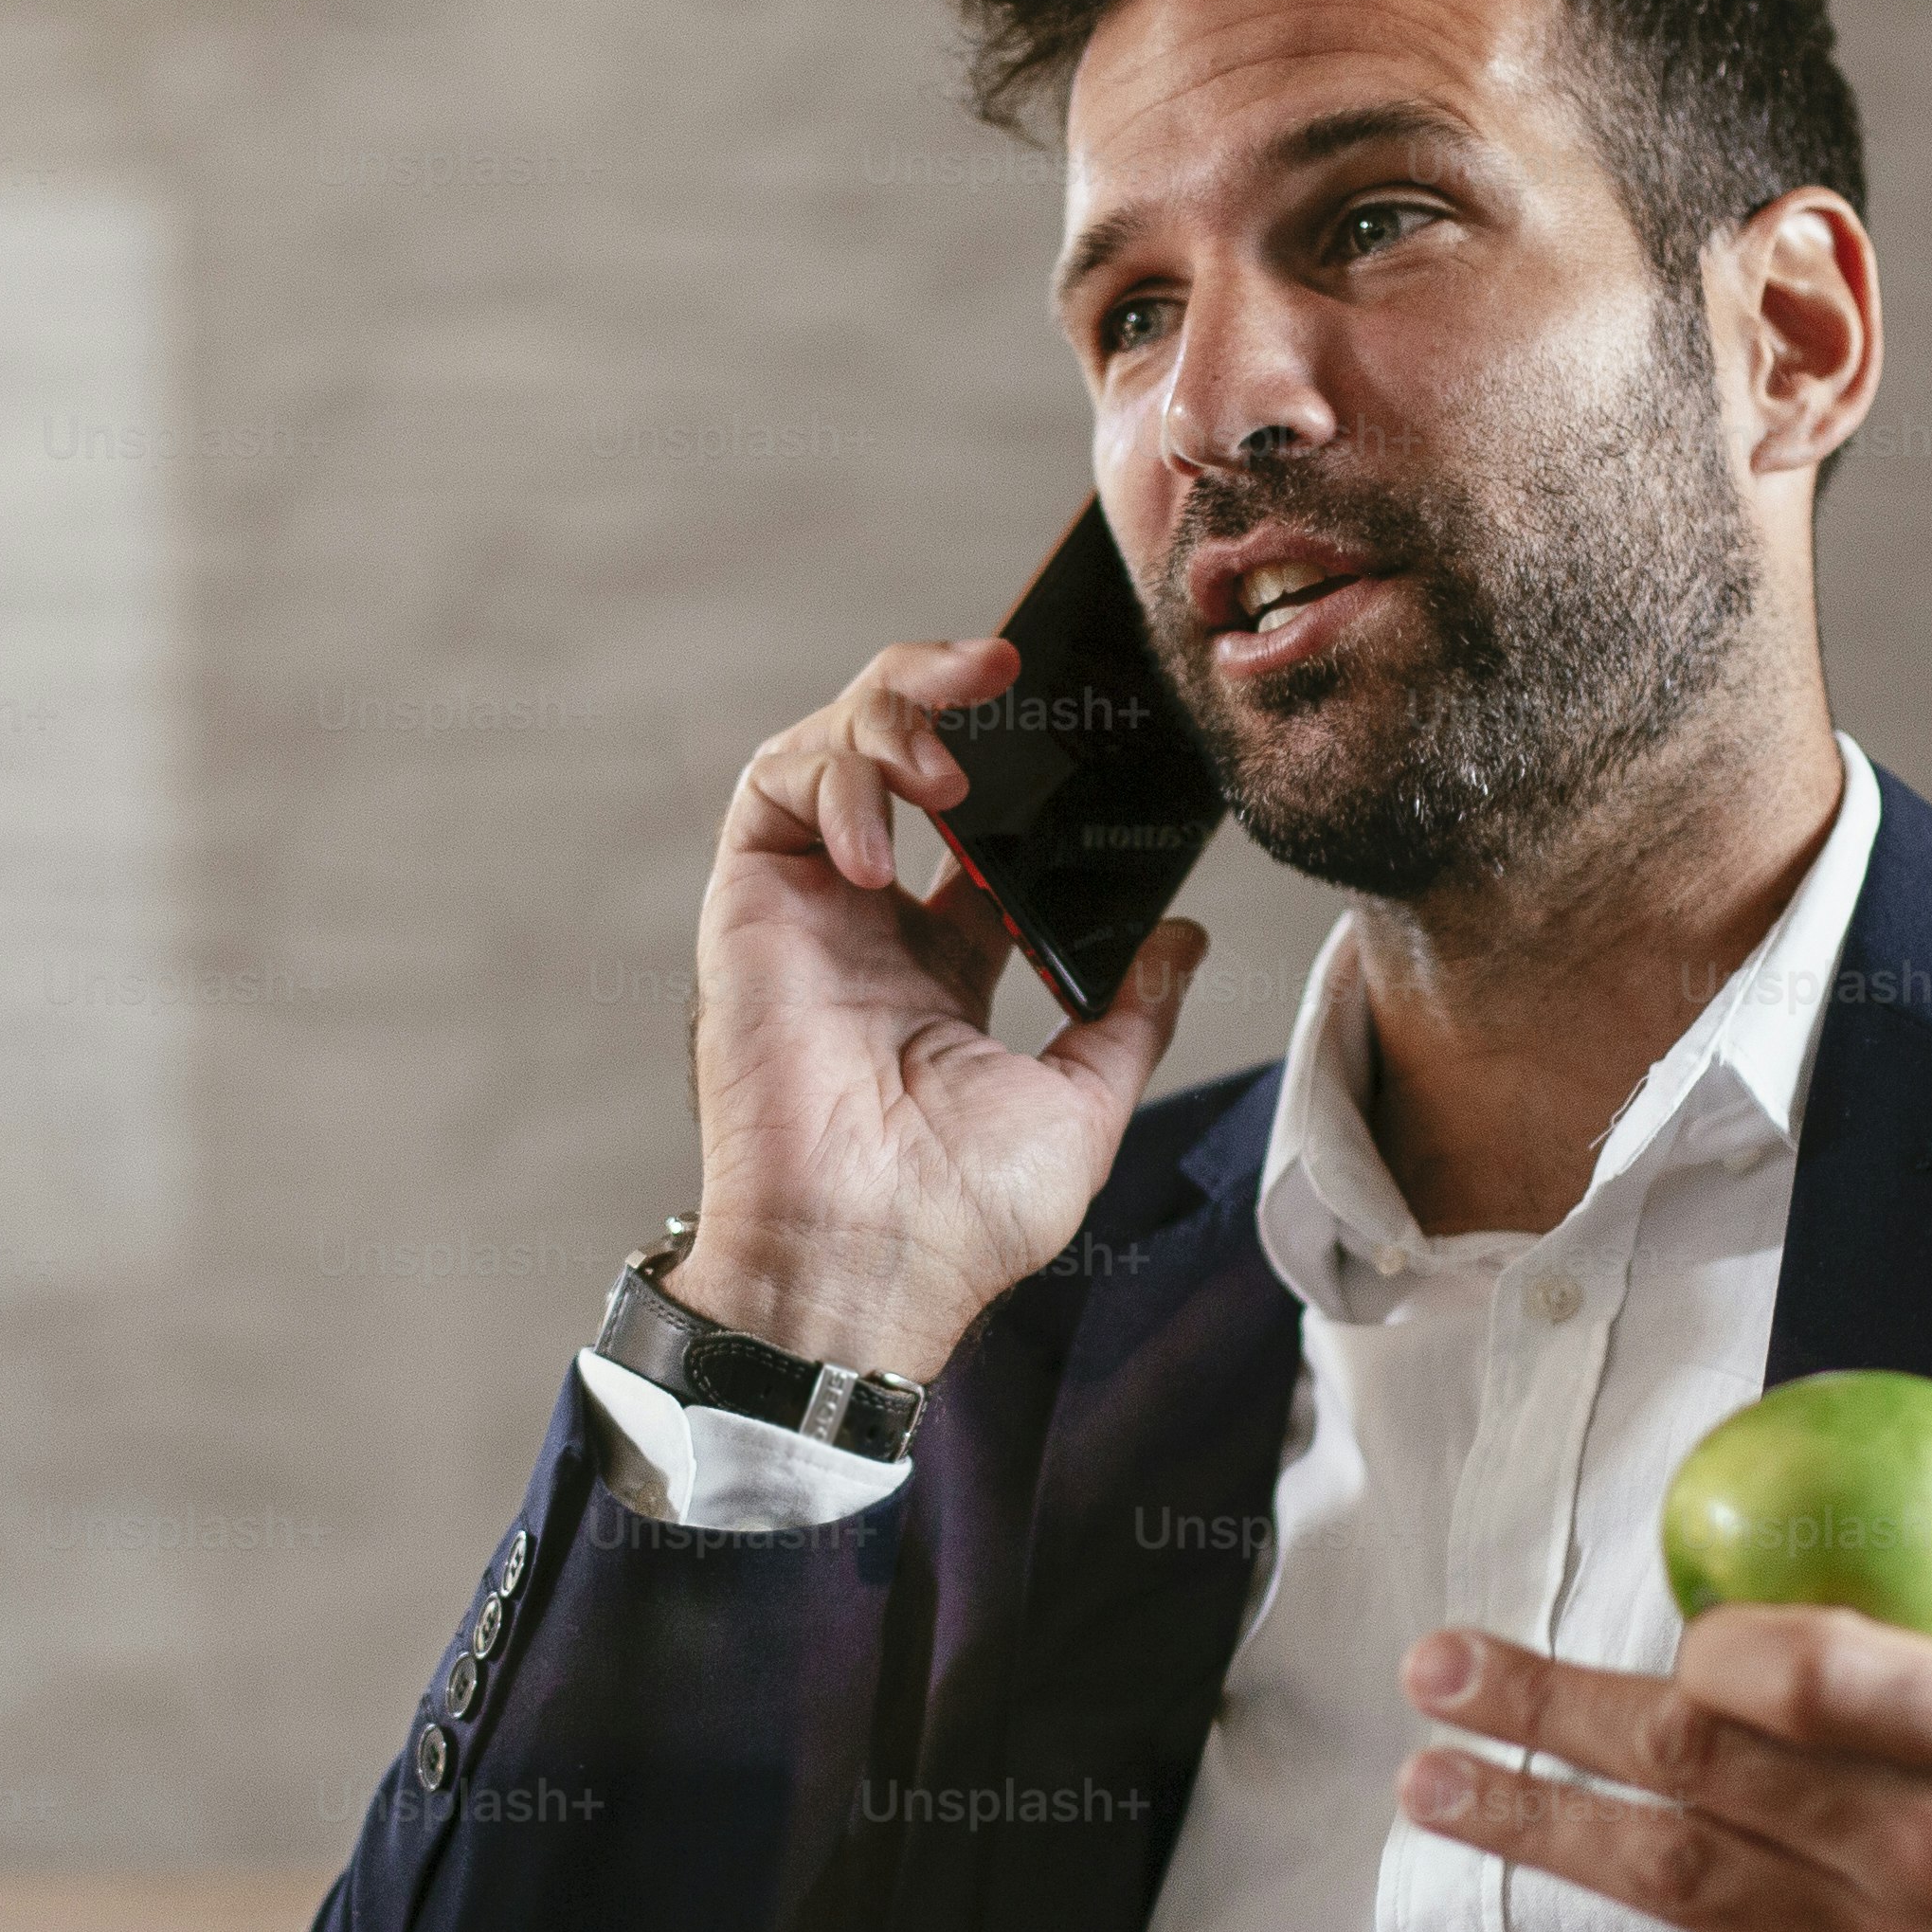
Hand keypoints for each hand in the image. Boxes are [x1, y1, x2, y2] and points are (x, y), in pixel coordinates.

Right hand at [674, 634, 1206, 1379]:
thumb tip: (1181, 938)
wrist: (868, 1264)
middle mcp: (870, 924)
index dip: (1019, 761)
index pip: (977, 826)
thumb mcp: (1084, 1105)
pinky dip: (836, 777)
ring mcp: (808, 909)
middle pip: (900, 756)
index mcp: (944, 964)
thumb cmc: (962, 1218)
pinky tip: (888, 841)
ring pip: (833, 746)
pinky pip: (778, 789)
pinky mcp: (751, 906)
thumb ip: (1130, 1016)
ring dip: (894, 719)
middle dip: (945, 693)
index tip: (1075, 723)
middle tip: (1007, 668)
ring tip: (953, 770)